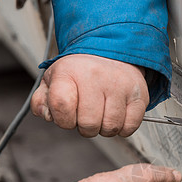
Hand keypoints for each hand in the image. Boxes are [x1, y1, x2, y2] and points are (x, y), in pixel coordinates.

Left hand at [31, 54, 148, 136]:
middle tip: (87, 115)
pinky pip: (130, 126)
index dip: (63, 120)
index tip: (67, 116)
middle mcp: (96, 76)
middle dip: (85, 127)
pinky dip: (123, 128)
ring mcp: (120, 85)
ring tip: (103, 114)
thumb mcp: (54, 79)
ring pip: (110, 128)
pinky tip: (117, 116)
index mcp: (70, 72)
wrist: (112, 52)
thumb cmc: (81, 72)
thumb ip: (42, 100)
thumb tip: (47, 115)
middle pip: (88, 124)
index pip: (61, 106)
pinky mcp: (139, 95)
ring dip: (104, 128)